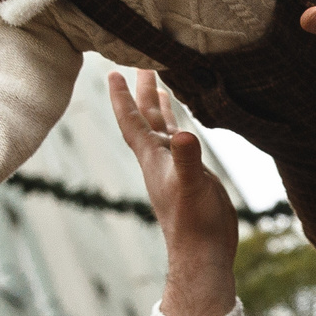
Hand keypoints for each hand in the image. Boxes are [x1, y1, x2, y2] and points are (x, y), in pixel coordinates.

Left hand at [106, 69, 238, 315]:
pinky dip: (179, 127)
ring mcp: (175, 168)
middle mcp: (159, 160)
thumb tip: (183, 134)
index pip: (132, 121)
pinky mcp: (191, 177)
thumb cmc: (193, 223)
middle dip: (142, 91)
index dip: (123, 97)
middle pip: (145, 118)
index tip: (113, 72)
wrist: (202, 253)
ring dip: (158, 107)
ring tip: (158, 85)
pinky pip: (181, 144)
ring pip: (162, 129)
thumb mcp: (191, 186)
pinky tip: (184, 124)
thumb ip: (187, 159)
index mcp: (153, 158)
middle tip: (140, 62)